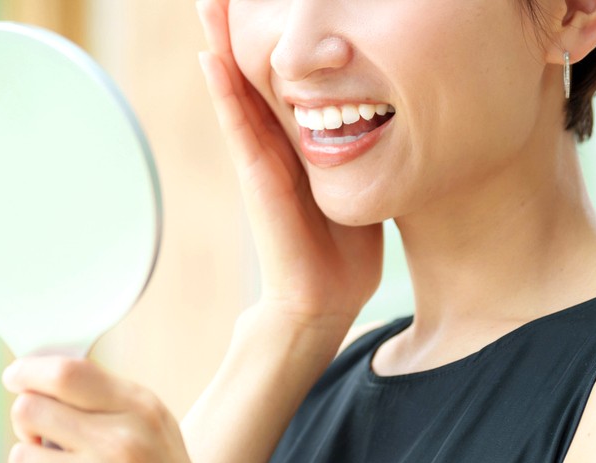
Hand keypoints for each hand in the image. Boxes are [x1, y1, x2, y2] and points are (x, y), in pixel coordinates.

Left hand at [1, 354, 234, 462]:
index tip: (15, 379)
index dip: (28, 372)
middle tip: (40, 437)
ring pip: (22, 457)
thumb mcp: (154, 429)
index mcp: (140, 409)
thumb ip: (105, 399)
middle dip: (26, 423)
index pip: (66, 373)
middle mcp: (121, 442)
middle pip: (30, 410)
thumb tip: (38, 379)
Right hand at [195, 0, 385, 327]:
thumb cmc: (342, 249)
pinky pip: (238, 126)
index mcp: (296, 142)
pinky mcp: (258, 178)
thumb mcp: (357, 185)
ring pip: (234, 89)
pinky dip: (223, 91)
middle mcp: (272, 144)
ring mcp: (260, 159)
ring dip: (219, 44)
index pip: (279, 77)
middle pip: (248, 72)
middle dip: (235, 28)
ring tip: (207, 3)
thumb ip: (359, 155)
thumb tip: (387, 129)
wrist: (323, 300)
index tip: (262, 3)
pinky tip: (210, 58)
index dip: (271, 40)